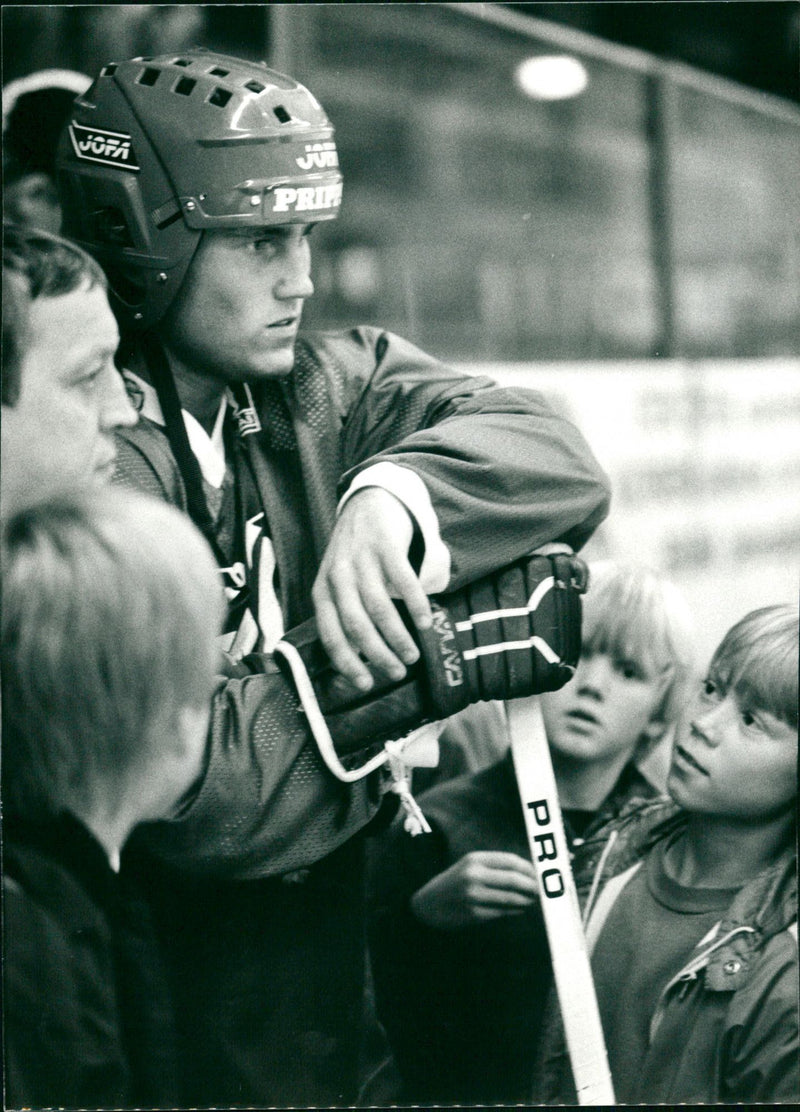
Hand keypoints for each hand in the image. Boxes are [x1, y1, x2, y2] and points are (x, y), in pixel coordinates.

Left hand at [312, 487, 432, 690]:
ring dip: (397, 636)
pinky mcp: (386, 546)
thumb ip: (342, 613)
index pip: (330, 634)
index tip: (365, 684)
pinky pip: (402, 581)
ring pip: (378, 607)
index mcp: (323, 590)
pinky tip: (426, 622)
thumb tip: (357, 658)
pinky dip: (415, 605)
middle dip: (377, 654)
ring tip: (413, 655)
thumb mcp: (337, 582)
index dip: (346, 662)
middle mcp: (338, 576)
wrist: (367, 504)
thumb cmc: (354, 555)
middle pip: (356, 624)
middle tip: (397, 672)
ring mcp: (362, 560)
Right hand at [410, 851, 538, 928]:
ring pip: (511, 898)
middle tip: (542, 890)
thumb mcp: (470, 866)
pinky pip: (502, 912)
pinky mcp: (474, 913)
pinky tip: (520, 908)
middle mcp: (474, 875)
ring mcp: (473, 895)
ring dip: (527, 900)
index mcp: (475, 859)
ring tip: (534, 899)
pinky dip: (515, 910)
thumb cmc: (455, 882)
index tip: (540, 874)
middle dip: (532, 885)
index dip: (529, 868)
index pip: (511, 861)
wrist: (428, 904)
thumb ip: (495, 866)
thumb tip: (529, 873)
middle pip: (514, 879)